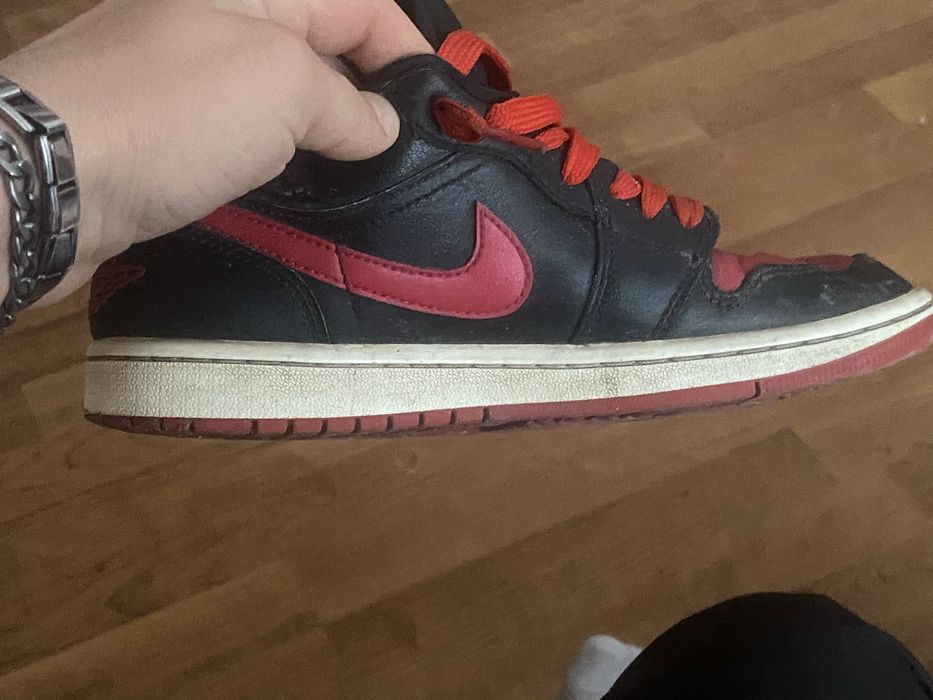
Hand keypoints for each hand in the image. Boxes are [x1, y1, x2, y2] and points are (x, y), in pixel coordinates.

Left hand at [0, 0, 431, 303]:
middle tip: (408, 161)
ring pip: (290, 109)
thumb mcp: (283, 90)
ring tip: (366, 190)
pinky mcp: (178, 140)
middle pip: (327, 56)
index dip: (408, 56)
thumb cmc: (167, 115)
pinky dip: (287, 173)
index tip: (440, 116)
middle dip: (372, 104)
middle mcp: (225, 28)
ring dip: (330, 148)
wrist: (51, 183)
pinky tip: (307, 203)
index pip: (360, 6)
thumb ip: (348, 105)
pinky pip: (252, 148)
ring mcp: (197, 85)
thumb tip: (379, 129)